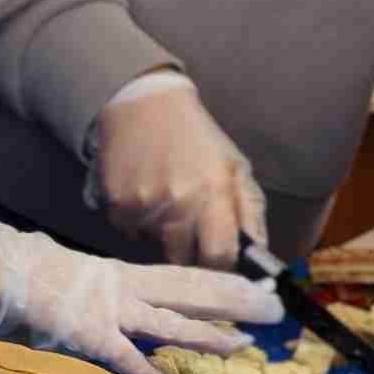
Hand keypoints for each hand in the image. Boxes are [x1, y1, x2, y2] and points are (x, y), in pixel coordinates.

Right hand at [0, 221, 279, 373]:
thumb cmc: (30, 274)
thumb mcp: (77, 278)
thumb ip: (103, 292)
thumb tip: (117, 299)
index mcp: (123, 275)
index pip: (184, 279)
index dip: (223, 285)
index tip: (258, 288)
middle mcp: (124, 288)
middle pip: (190, 292)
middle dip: (234, 300)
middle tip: (274, 308)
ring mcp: (108, 310)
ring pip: (168, 322)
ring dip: (207, 335)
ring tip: (242, 346)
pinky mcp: (88, 334)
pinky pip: (126, 358)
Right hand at [88, 83, 269, 265]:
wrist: (143, 105)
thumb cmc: (196, 139)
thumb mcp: (234, 167)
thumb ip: (250, 213)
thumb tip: (258, 258)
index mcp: (214, 191)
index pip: (219, 257)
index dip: (220, 268)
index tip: (219, 265)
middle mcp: (178, 201)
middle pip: (183, 262)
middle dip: (190, 257)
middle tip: (190, 238)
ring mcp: (143, 205)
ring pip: (154, 252)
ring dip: (162, 242)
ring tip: (165, 211)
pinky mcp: (115, 205)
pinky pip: (129, 238)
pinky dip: (137, 230)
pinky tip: (143, 203)